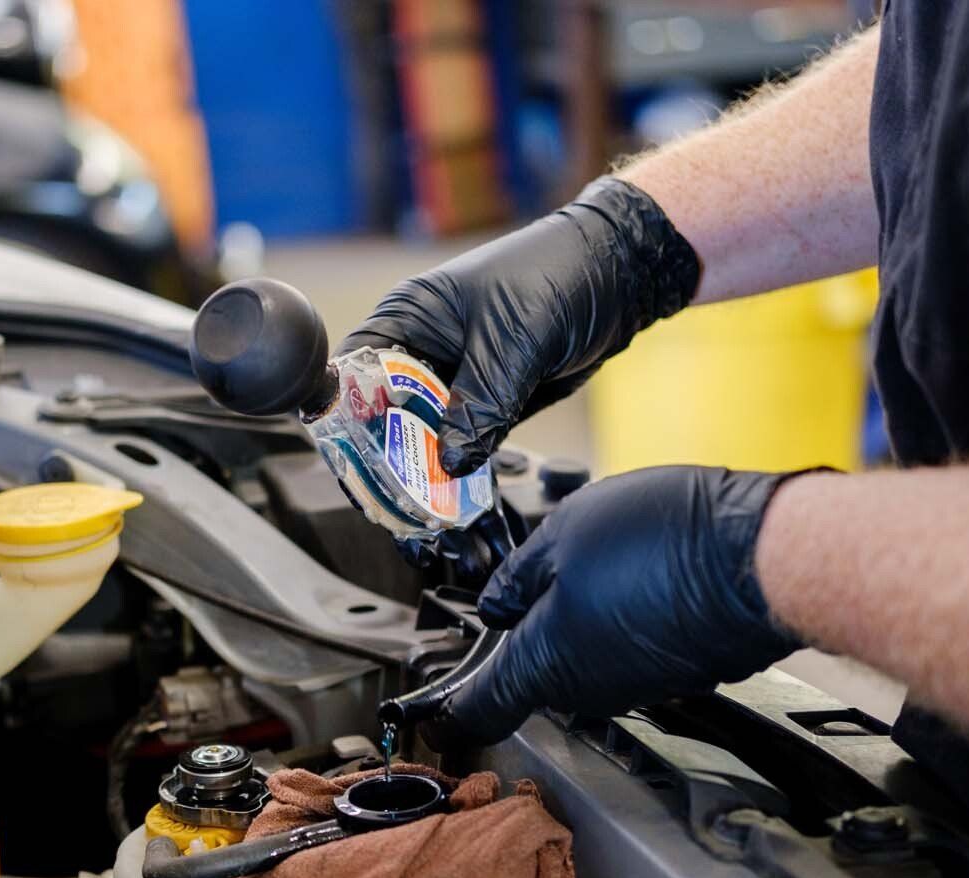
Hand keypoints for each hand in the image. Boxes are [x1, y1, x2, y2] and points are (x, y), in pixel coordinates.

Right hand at [339, 178, 698, 476]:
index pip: (355, 370)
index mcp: (408, 317)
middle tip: (389, 498)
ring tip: (421, 508)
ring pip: (426, 433)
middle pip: (386, 412)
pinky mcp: (488, 400)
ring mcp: (457, 377)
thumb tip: (449, 463)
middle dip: (388, 453)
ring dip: (427, 466)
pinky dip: (462, 466)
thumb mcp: (512, 344)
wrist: (621, 277)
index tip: (352, 460)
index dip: (347, 415)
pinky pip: (465, 440)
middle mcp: (424, 349)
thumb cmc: (558, 278)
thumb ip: (478, 405)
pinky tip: (456, 495)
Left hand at [448, 466, 805, 743]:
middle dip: (525, 630)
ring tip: (603, 558)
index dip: (448, 710)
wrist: (764, 558)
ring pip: (586, 654)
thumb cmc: (667, 543)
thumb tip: (496, 603)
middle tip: (529, 578)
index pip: (479, 709)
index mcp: (543, 662)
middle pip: (533, 671)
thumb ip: (518, 577)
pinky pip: (631, 647)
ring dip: (581, 615)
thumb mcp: (563, 533)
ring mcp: (637, 685)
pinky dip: (627, 616)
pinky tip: (645, 573)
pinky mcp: (678, 671)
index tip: (430, 713)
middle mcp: (589, 689)